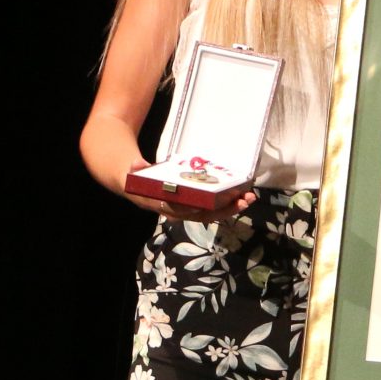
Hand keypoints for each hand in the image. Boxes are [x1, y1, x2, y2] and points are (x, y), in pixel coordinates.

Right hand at [120, 160, 256, 220]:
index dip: (194, 207)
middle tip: (242, 200)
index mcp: (160, 204)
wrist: (132, 185)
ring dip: (231, 208)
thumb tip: (136, 165)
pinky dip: (228, 204)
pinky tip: (243, 197)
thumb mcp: (131, 172)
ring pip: (210, 214)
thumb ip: (134, 169)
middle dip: (223, 209)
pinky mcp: (194, 208)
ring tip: (249, 198)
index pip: (179, 209)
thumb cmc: (135, 177)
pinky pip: (212, 210)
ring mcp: (186, 211)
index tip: (209, 203)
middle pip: (202, 214)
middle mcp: (175, 212)